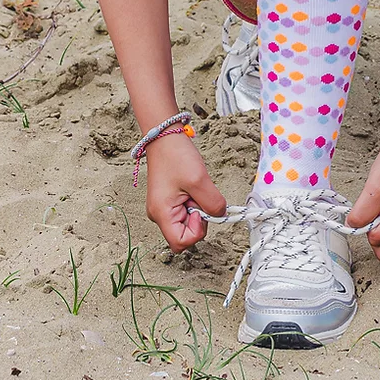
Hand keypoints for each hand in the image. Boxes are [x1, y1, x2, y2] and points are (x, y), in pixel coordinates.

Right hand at [143, 132, 226, 252]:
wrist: (164, 136)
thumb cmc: (175, 156)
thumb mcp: (199, 180)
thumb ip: (213, 203)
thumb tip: (220, 215)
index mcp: (161, 214)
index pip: (181, 243)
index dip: (197, 231)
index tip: (201, 209)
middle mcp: (159, 215)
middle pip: (185, 234)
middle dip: (198, 218)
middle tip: (198, 195)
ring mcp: (163, 208)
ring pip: (187, 222)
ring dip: (197, 208)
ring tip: (194, 187)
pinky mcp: (168, 200)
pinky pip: (185, 211)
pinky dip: (193, 201)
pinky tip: (192, 187)